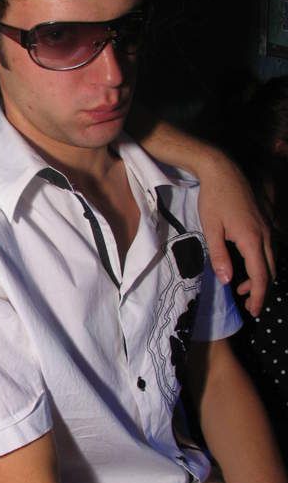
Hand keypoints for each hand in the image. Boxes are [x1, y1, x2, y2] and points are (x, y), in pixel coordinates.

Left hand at [197, 153, 273, 316]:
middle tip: (247, 304)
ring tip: (242, 288)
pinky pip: (268, 249)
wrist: (222, 171)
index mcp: (251, 239)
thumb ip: (219, 256)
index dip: (258, 295)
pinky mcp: (264, 222)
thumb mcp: (211, 229)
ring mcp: (267, 227)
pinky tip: (246, 265)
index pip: (260, 275)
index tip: (254, 311)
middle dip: (261, 290)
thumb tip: (226, 280)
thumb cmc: (213, 199)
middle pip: (270, 271)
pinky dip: (261, 263)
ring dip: (261, 277)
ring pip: (271, 260)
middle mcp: (264, 235)